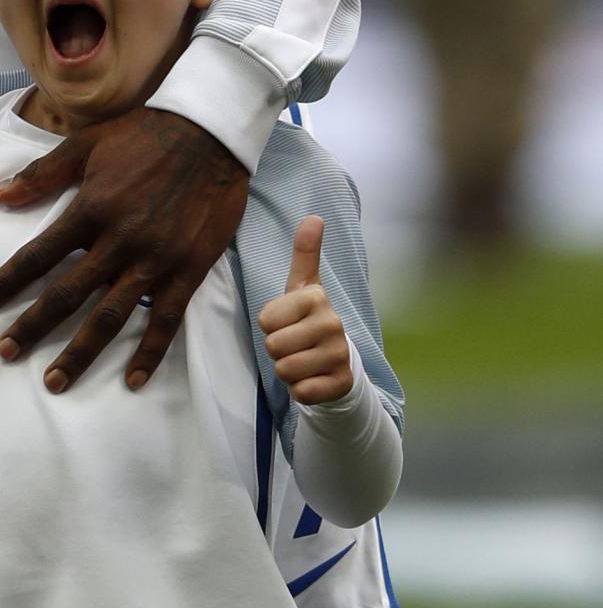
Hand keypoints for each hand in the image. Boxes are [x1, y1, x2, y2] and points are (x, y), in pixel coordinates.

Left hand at [0, 107, 247, 391]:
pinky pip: (165, 320)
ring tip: (54, 381)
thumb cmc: (143, 136)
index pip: (39, 254)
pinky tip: (132, 380)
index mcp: (90, 208)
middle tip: (6, 352)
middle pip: (68, 293)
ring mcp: (155, 260)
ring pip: (111, 316)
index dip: (9, 282)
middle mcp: (118, 240)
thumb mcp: (86, 144)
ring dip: (81, 351)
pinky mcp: (188, 271)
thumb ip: (42, 174)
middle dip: (33, 326)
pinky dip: (149, 353)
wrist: (209, 135)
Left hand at [256, 216, 352, 404]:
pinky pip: (302, 392)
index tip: (287, 321)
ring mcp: (340, 354)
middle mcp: (333, 323)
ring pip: (285, 369)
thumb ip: (305, 252)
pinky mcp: (342, 383)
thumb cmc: (307, 319)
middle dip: (277, 349)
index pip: (265, 319)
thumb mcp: (302, 286)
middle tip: (294, 344)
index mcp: (316, 297)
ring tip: (303, 360)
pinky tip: (314, 378)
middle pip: (273, 346)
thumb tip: (314, 216)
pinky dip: (301, 390)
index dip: (270, 325)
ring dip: (287, 370)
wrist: (336, 362)